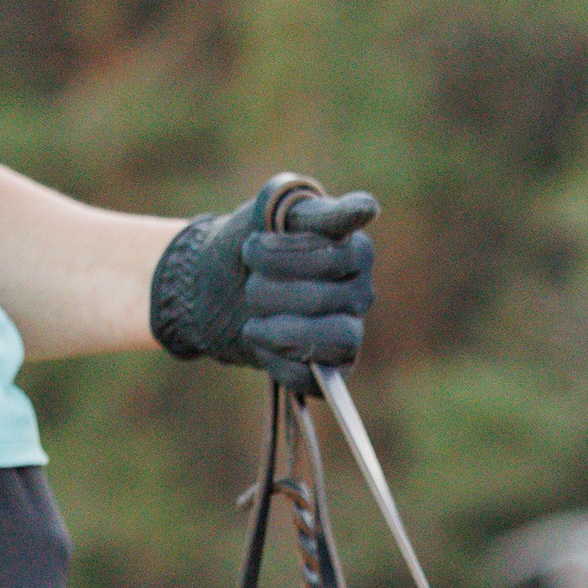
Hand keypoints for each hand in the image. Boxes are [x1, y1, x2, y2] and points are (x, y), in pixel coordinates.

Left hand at [148, 175, 377, 385]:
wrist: (219, 286)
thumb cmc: (253, 243)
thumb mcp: (270, 213)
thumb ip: (313, 213)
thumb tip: (368, 209)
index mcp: (355, 248)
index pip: (335, 254)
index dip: (286, 254)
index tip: (253, 245)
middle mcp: (360, 290)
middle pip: (321, 298)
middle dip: (268, 289)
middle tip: (248, 280)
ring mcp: (350, 330)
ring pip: (333, 339)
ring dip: (279, 330)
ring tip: (252, 318)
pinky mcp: (330, 367)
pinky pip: (315, 378)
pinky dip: (279, 362)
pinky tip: (260, 340)